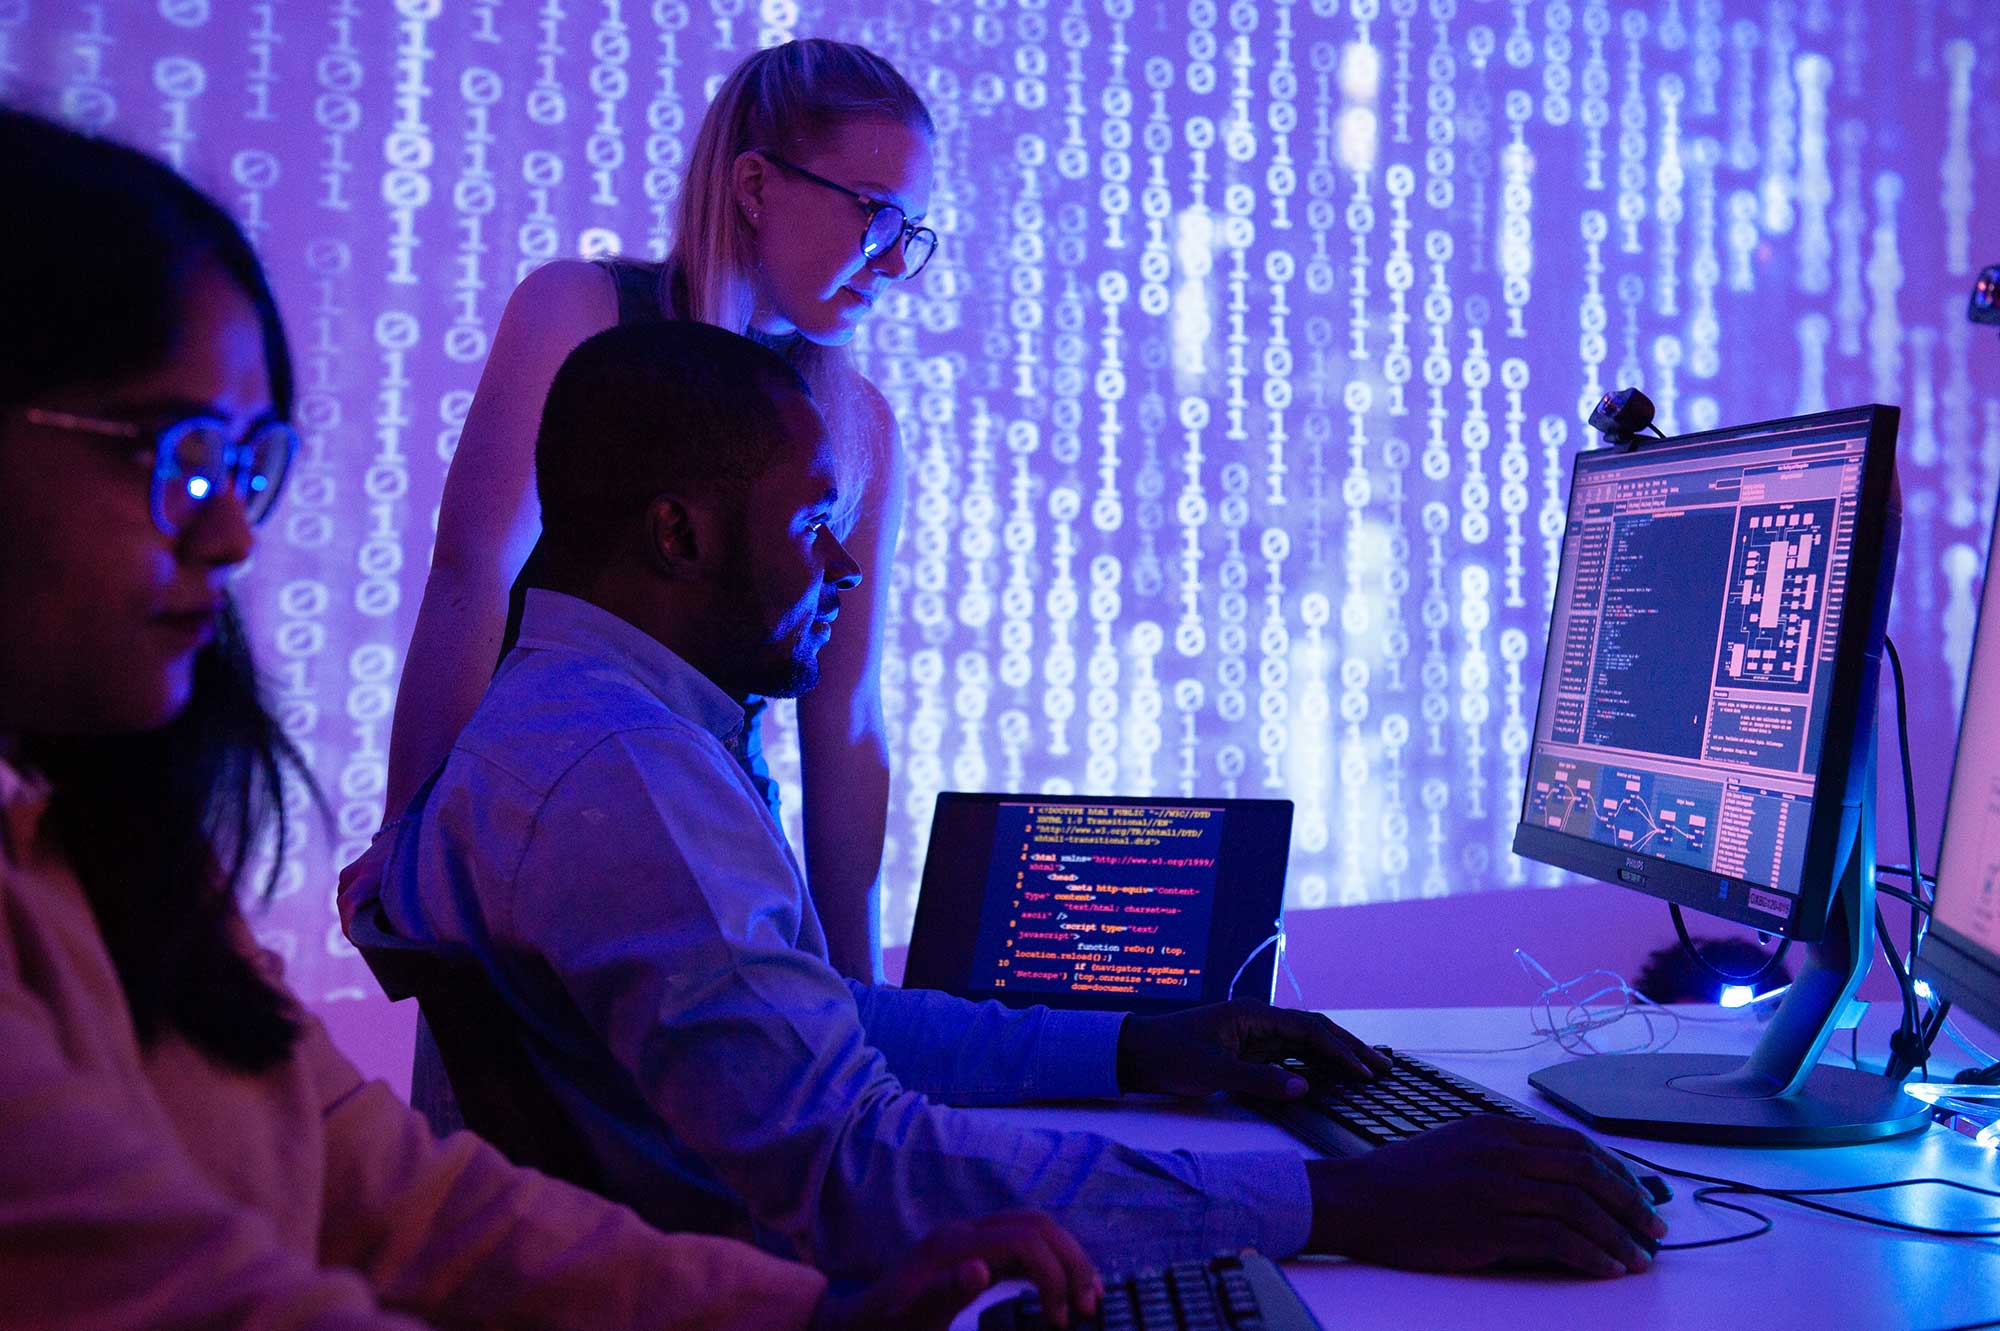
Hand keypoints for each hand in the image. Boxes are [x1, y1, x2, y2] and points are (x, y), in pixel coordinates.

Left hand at [810, 1211, 1100, 1330]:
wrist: (854, 1325)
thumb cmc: (885, 1328)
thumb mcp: (911, 1320)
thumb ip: (944, 1293)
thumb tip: (980, 1268)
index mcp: (954, 1245)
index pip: (1025, 1240)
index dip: (1055, 1275)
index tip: (1062, 1322)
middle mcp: (964, 1232)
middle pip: (1037, 1225)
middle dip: (1072, 1260)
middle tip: (1090, 1307)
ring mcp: (967, 1239)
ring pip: (1033, 1229)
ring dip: (1066, 1258)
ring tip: (1088, 1297)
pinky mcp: (970, 1252)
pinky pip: (1020, 1244)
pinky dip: (1048, 1262)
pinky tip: (1059, 1290)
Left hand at [1115, 1001, 1391, 1098]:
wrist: (1132, 1054)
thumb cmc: (1166, 1057)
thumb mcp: (1210, 1072)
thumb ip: (1258, 1081)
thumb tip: (1305, 1088)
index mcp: (1252, 1016)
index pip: (1309, 1030)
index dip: (1340, 1051)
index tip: (1366, 1072)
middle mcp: (1257, 1021)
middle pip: (1314, 1031)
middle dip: (1349, 1049)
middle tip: (1384, 1068)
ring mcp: (1252, 1035)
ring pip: (1305, 1043)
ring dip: (1335, 1056)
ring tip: (1369, 1071)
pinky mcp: (1246, 1051)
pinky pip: (1289, 1055)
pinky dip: (1314, 1064)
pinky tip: (1331, 1077)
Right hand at [1304, 1116, 1669, 1277]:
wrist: (1360, 1200)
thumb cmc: (1406, 1178)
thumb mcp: (1459, 1144)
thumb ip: (1506, 1153)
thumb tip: (1561, 1179)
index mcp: (1497, 1130)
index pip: (1575, 1145)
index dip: (1617, 1171)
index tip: (1639, 1195)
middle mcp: (1502, 1154)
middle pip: (1588, 1174)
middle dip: (1631, 1203)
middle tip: (1655, 1229)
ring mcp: (1496, 1190)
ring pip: (1579, 1209)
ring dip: (1618, 1236)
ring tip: (1637, 1258)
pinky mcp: (1488, 1229)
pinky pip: (1557, 1242)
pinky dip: (1590, 1256)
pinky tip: (1605, 1269)